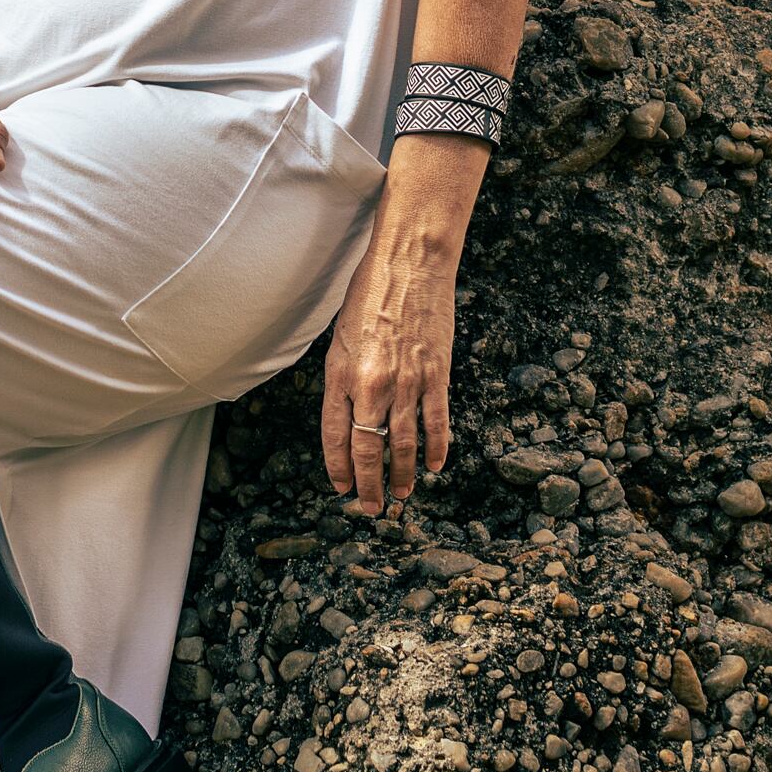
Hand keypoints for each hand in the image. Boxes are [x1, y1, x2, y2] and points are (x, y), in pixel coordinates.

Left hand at [321, 215, 457, 514]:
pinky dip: (436, 449)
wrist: (411, 263)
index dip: (339, 468)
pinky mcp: (437, 375)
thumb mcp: (341, 337)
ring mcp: (407, 383)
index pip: (335, 436)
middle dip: (368, 485)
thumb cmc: (370, 293)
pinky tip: (433, 466)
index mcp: (341, 375)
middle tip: (371, 508)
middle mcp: (372, 385)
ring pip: (403, 444)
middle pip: (368, 449)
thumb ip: (344, 378)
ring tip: (401, 496)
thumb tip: (348, 413)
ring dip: (401, 476)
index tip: (342, 488)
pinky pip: (436, 422)